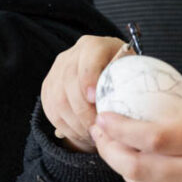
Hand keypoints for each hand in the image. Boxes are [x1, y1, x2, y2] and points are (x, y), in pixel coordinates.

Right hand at [40, 35, 125, 151]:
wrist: (107, 66)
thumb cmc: (125, 71)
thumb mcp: (133, 70)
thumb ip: (132, 81)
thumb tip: (130, 108)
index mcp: (94, 46)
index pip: (87, 61)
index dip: (88, 80)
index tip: (95, 100)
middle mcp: (71, 55)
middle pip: (69, 83)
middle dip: (83, 111)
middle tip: (98, 128)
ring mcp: (56, 71)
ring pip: (58, 100)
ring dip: (75, 122)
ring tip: (92, 135)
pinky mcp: (48, 86)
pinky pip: (51, 109)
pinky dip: (66, 126)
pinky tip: (81, 134)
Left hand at [92, 83, 181, 181]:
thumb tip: (172, 86)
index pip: (151, 137)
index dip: (120, 128)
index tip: (106, 116)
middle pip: (136, 166)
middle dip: (109, 149)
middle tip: (99, 131)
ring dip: (121, 166)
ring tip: (113, 148)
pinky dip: (146, 179)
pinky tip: (144, 163)